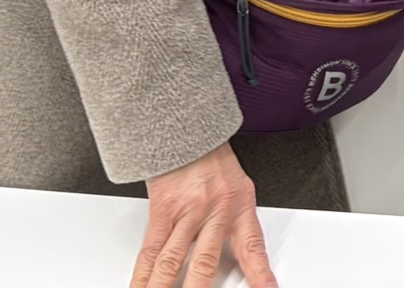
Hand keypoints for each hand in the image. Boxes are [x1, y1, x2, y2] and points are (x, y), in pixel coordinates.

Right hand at [131, 142, 275, 287]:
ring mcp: (186, 213)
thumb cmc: (212, 161)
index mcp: (240, 206)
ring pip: (172, 263)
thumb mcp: (238, 187)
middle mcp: (214, 212)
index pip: (253, 248)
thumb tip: (236, 256)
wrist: (188, 130)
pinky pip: (150, 251)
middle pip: (205, 264)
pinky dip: (142, 276)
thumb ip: (235, 222)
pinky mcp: (161, 212)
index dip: (260, 275)